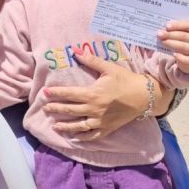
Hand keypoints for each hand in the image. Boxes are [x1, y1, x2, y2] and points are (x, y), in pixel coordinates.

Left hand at [42, 51, 172, 140]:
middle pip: (70, 110)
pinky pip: (92, 135)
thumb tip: (76, 51)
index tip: (45, 92)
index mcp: (93, 94)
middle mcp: (94, 109)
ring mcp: (100, 121)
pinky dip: (82, 137)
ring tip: (54, 126)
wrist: (144, 96)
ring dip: (65, 126)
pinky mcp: (107, 128)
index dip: (56, 93)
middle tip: (45, 108)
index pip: (69, 94)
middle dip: (56, 109)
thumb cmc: (126, 80)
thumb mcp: (109, 68)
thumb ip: (91, 60)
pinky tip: (74, 137)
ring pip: (78, 126)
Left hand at [157, 20, 188, 73]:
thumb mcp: (186, 34)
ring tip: (162, 42)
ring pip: (183, 47)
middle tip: (160, 34)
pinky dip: (178, 56)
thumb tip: (164, 30)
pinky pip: (185, 59)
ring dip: (171, 44)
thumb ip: (177, 30)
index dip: (178, 25)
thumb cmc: (187, 42)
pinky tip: (173, 54)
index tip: (167, 26)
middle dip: (170, 35)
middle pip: (184, 36)